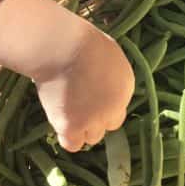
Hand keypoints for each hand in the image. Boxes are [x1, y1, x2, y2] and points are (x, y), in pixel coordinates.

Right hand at [34, 19, 134, 151]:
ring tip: (64, 111)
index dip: (103, 106)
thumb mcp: (107, 52)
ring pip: (92, 137)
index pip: (118, 108)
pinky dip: (66, 136)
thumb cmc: (80, 41)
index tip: (90, 99)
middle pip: (108, 126)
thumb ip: (109, 72)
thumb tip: (101, 76)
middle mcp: (114, 107)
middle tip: (76, 106)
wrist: (63, 47)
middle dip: (94, 120)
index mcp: (126, 86)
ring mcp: (94, 119)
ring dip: (80, 128)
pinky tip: (58, 122)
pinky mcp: (73, 126)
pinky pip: (72, 144)